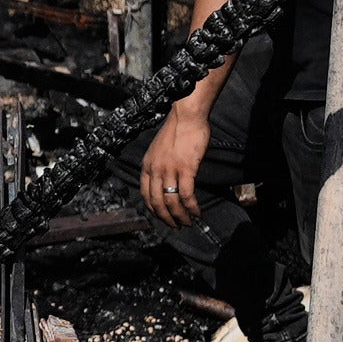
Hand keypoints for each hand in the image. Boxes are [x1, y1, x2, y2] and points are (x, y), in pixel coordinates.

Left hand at [141, 95, 213, 228]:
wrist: (187, 116)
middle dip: (166, 218)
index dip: (153, 210)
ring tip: (188, 223)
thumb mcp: (160, 150)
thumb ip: (160, 166)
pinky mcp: (186, 169)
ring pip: (171, 202)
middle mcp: (155, 169)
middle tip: (176, 226)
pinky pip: (187, 195)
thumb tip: (168, 182)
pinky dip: (192, 208)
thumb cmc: (177, 130)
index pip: (145, 195)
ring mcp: (169, 170)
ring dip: (180, 217)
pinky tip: (197, 213)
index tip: (162, 217)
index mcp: (147, 165)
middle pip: (157, 203)